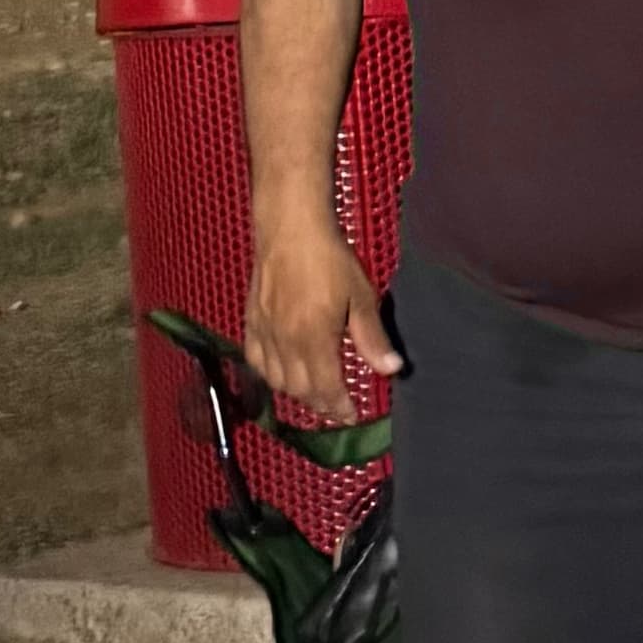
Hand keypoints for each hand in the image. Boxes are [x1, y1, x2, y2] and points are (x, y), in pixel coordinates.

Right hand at [245, 218, 398, 423]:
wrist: (290, 228)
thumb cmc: (330, 258)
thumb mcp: (361, 296)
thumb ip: (372, 337)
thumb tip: (391, 369)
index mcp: (314, 338)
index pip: (325, 388)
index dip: (339, 407)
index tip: (351, 415)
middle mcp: (285, 342)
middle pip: (300, 390)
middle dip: (320, 404)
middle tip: (337, 407)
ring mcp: (264, 333)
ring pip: (277, 380)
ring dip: (297, 394)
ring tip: (316, 394)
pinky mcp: (251, 321)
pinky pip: (256, 361)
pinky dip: (270, 375)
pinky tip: (282, 375)